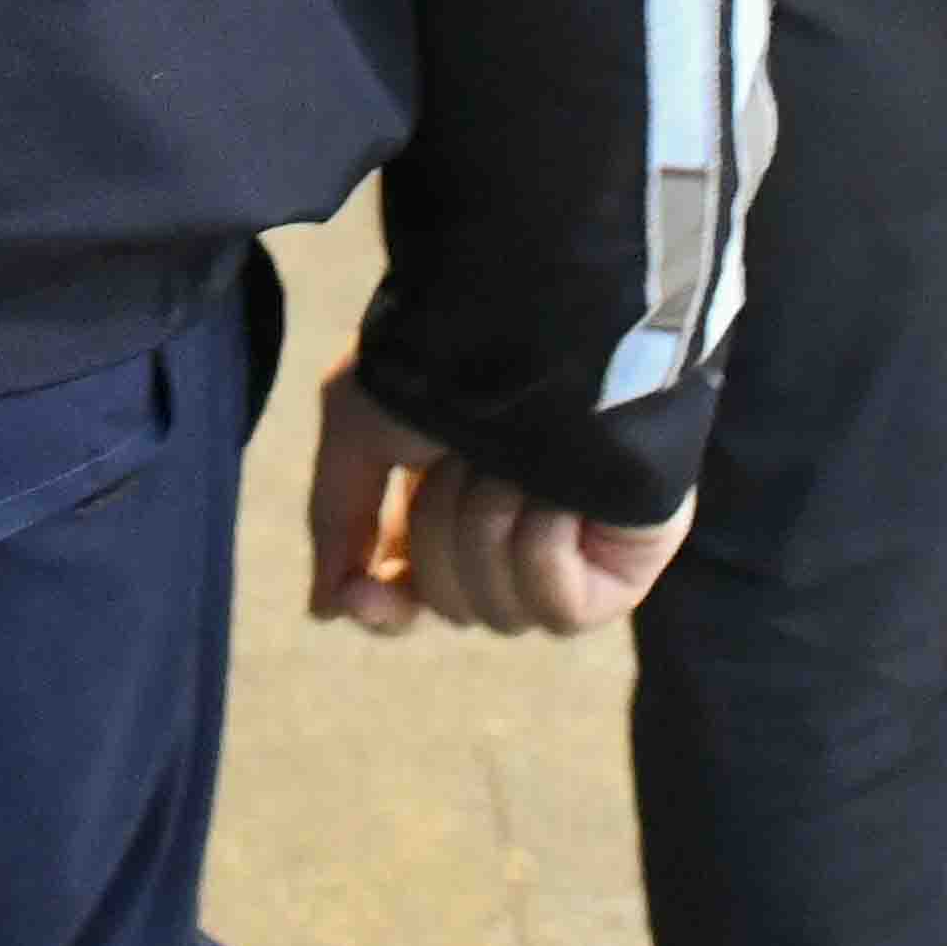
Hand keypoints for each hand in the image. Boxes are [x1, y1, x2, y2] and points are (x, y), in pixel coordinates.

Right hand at [300, 374, 685, 640]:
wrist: (532, 331)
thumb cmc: (446, 361)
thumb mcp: (358, 430)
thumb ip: (339, 523)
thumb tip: (325, 608)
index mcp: (446, 506)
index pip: (410, 598)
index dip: (382, 609)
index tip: (360, 592)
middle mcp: (507, 533)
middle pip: (449, 604)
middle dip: (440, 532)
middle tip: (460, 458)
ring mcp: (569, 553)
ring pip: (502, 614)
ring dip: (490, 530)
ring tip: (516, 465)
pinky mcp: (621, 569)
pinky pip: (562, 613)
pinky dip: (546, 553)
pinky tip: (560, 498)